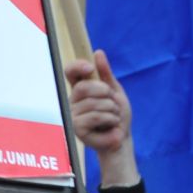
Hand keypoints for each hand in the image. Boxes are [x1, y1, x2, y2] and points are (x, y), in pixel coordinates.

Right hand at [66, 49, 139, 186]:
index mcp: (80, 90)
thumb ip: (106, 74)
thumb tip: (98, 52)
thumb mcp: (116, 93)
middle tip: (114, 105)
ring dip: (113, 112)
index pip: (69, 73)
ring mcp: (72, 115)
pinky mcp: (76, 129)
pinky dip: (111, 122)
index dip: (77, 67)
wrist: (122, 140)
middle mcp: (72, 101)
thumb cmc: (117, 116)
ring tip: (114, 120)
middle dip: (107, 95)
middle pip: (85, 87)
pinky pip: (96, 117)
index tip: (90, 68)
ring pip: (95, 104)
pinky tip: (112, 129)